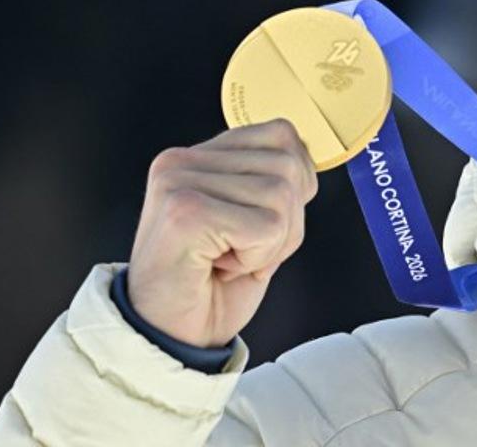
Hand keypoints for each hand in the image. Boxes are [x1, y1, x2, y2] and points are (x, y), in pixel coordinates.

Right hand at [125, 118, 317, 347]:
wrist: (168, 339)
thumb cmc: (209, 286)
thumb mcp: (249, 219)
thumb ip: (272, 181)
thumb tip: (307, 161)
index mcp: (196, 157)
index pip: (282, 135)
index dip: (293, 187)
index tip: (258, 224)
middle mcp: (182, 161)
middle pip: (289, 167)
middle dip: (285, 222)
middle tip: (242, 251)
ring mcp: (180, 184)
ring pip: (282, 196)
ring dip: (270, 243)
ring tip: (229, 259)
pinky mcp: (185, 213)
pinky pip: (268, 227)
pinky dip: (258, 258)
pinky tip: (222, 268)